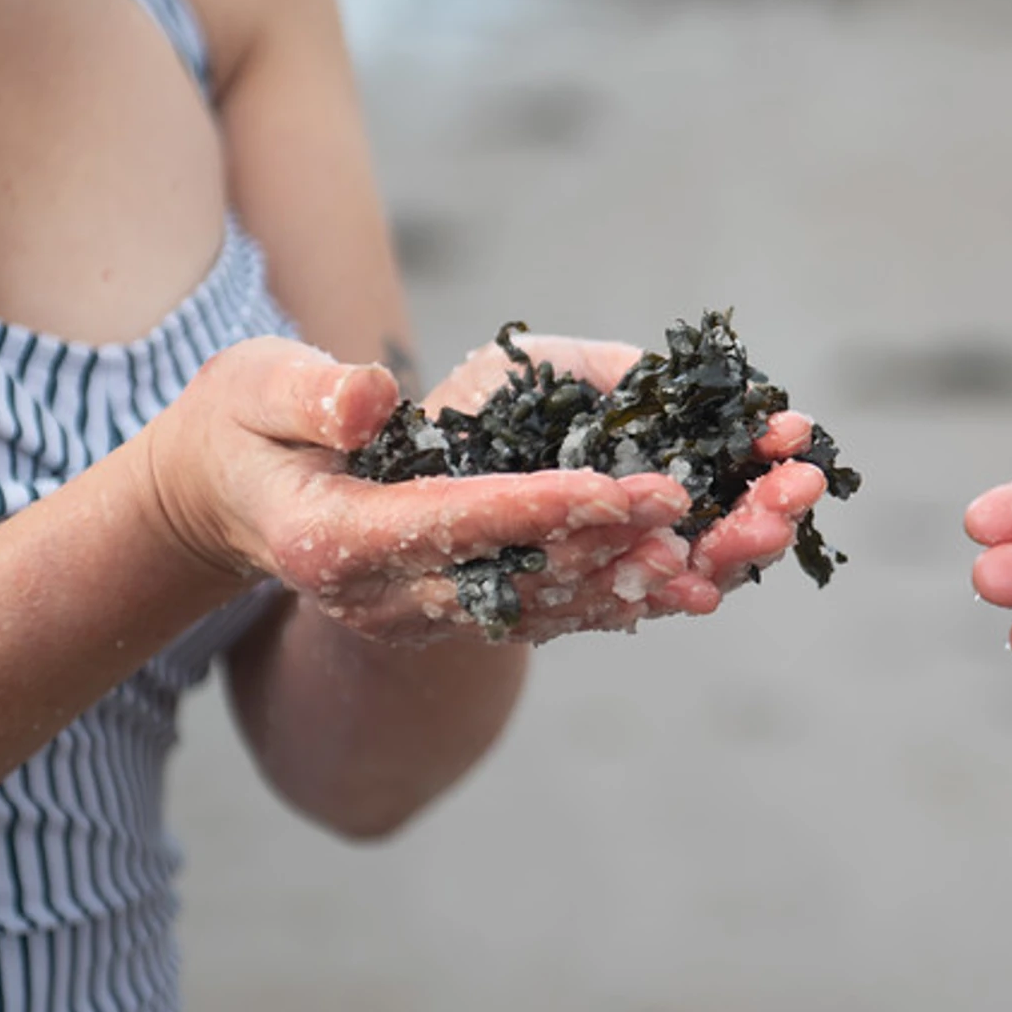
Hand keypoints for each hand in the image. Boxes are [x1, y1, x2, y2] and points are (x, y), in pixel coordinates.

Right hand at [143, 335, 823, 644]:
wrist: (238, 509)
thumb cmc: (243, 434)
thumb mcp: (251, 394)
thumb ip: (307, 398)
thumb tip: (372, 402)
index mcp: (339, 544)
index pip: (460, 522)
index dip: (551, 505)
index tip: (643, 486)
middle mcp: (399, 600)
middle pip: (546, 572)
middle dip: (659, 534)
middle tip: (760, 500)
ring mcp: (440, 617)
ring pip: (578, 599)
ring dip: (681, 563)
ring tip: (774, 524)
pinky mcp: (475, 612)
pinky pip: (573, 609)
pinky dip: (647, 587)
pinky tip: (725, 568)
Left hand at [429, 333, 829, 614]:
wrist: (387, 482)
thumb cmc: (470, 412)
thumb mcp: (545, 367)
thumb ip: (617, 371)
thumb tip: (684, 384)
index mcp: (652, 457)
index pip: (729, 457)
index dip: (766, 447)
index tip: (798, 433)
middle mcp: (649, 515)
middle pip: (729, 519)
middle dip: (771, 503)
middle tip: (801, 487)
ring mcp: (621, 561)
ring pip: (698, 567)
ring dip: (739, 550)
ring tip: (766, 529)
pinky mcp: (580, 603)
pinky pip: (633, 606)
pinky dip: (669, 598)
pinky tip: (700, 590)